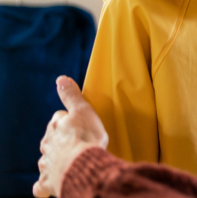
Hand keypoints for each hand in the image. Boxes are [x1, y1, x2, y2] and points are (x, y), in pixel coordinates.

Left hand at [33, 76, 108, 197]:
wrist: (84, 166)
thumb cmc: (86, 138)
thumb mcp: (83, 110)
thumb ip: (71, 95)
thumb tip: (60, 78)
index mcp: (56, 126)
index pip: (59, 119)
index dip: (70, 121)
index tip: (80, 124)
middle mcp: (47, 144)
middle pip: (52, 139)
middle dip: (62, 140)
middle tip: (78, 143)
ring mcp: (47, 163)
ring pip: (47, 159)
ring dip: (55, 160)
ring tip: (70, 162)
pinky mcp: (48, 182)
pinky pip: (41, 185)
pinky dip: (44, 185)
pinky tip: (49, 184)